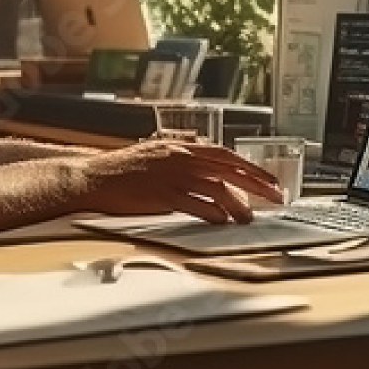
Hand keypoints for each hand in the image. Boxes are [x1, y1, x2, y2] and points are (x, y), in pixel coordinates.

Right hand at [75, 141, 284, 224]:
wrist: (92, 177)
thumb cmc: (122, 171)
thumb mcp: (156, 155)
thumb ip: (182, 160)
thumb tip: (207, 173)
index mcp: (181, 147)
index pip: (225, 154)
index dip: (249, 167)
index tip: (268, 180)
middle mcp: (180, 157)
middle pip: (228, 168)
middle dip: (256, 182)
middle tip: (276, 196)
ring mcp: (171, 175)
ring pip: (216, 187)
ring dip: (237, 205)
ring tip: (248, 219)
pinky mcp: (161, 195)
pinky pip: (195, 204)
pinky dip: (213, 213)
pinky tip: (223, 222)